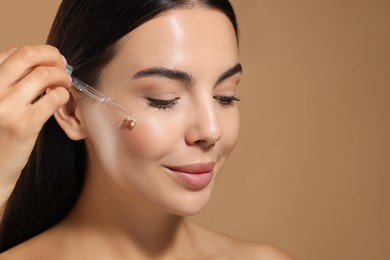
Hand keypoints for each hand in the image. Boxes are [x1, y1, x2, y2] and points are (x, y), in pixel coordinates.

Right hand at [0, 45, 70, 211]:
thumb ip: (9, 82)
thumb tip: (39, 61)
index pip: (13, 52)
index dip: (38, 52)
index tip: (52, 57)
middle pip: (28, 56)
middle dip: (52, 55)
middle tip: (63, 64)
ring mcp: (6, 107)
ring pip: (44, 74)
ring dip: (62, 75)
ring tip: (66, 82)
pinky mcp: (24, 125)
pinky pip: (54, 98)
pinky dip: (63, 94)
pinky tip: (62, 99)